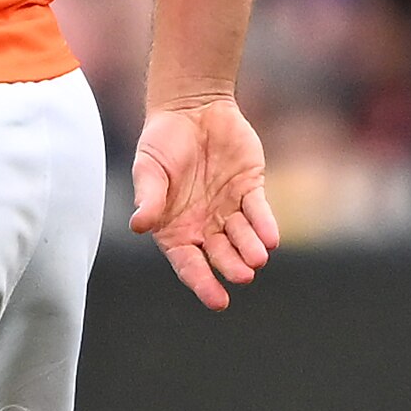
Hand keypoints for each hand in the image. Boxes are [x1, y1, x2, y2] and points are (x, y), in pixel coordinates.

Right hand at [133, 93, 281, 309]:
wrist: (190, 108)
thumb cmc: (162, 142)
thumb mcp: (148, 169)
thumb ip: (148, 198)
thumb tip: (138, 225)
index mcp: (176, 229)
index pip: (189, 264)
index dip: (203, 283)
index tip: (218, 301)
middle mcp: (204, 226)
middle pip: (220, 255)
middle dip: (232, 267)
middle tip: (244, 275)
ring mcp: (229, 209)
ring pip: (243, 237)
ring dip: (251, 249)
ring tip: (258, 259)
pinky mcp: (250, 189)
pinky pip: (259, 212)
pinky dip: (265, 225)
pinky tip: (272, 239)